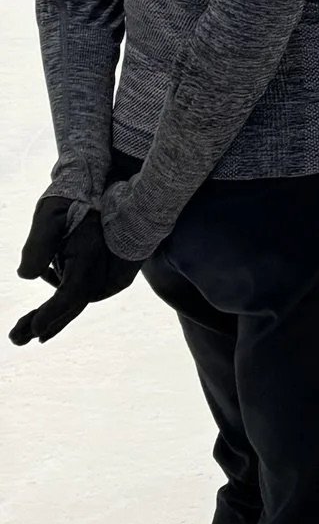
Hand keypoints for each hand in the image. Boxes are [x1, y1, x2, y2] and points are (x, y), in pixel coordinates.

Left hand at [12, 194, 138, 344]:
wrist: (97, 184)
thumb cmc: (70, 197)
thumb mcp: (48, 216)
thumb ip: (38, 246)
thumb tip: (26, 276)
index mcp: (89, 256)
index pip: (71, 295)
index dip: (52, 314)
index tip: (33, 330)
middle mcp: (98, 267)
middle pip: (73, 305)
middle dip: (45, 324)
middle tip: (15, 339)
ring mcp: (98, 268)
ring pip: (74, 301)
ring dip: (49, 317)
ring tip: (19, 332)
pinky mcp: (92, 267)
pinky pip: (76, 291)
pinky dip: (58, 304)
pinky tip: (39, 304)